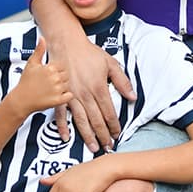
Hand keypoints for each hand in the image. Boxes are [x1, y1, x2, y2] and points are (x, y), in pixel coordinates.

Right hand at [14, 39, 72, 115]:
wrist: (20, 100)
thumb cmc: (25, 82)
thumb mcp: (31, 63)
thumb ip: (39, 50)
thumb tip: (42, 38)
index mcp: (50, 68)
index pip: (62, 66)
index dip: (57, 71)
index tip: (50, 75)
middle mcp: (55, 78)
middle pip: (66, 76)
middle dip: (60, 79)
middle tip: (50, 83)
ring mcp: (57, 90)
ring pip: (68, 85)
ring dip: (62, 87)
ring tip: (51, 89)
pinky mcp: (58, 100)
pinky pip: (69, 96)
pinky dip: (66, 96)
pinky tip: (57, 95)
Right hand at [47, 33, 134, 152]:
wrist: (67, 44)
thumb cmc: (89, 53)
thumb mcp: (111, 63)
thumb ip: (122, 81)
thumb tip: (132, 97)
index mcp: (99, 87)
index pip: (109, 112)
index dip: (114, 126)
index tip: (117, 134)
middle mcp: (85, 94)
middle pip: (96, 120)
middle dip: (103, 135)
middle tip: (107, 147)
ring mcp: (71, 96)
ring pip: (81, 120)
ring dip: (87, 136)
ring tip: (93, 147)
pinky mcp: (59, 95)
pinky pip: (60, 114)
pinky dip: (62, 126)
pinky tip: (66, 137)